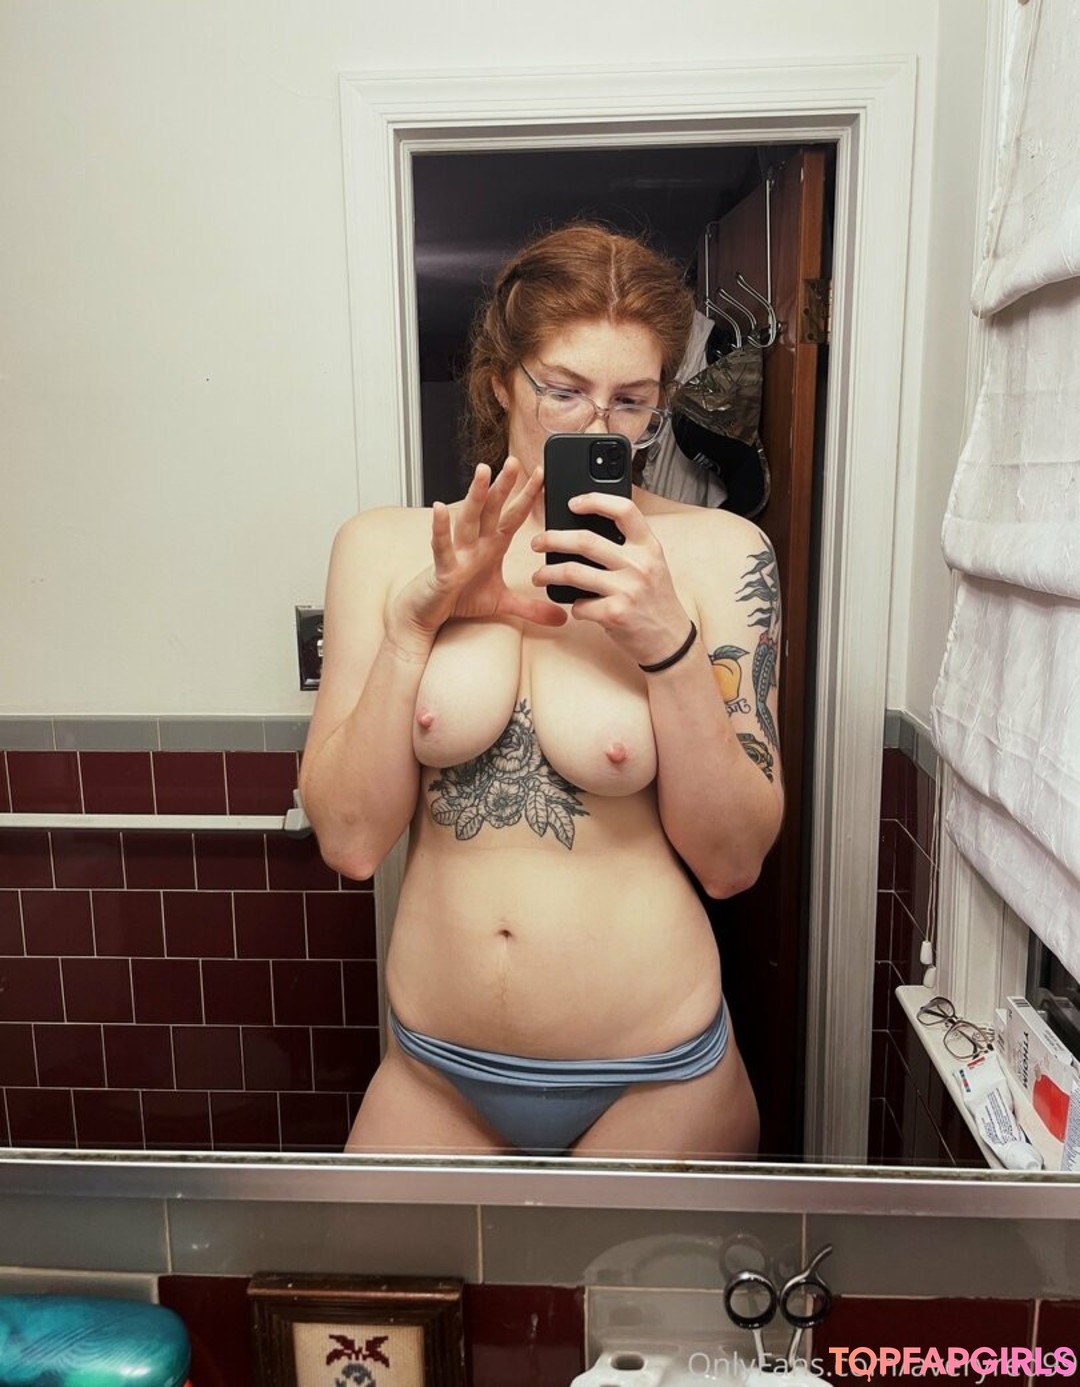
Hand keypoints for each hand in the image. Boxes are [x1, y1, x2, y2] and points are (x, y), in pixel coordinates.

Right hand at [391, 458, 567, 643]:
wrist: (426, 614)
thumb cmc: (458, 600)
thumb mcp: (501, 603)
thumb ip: (531, 608)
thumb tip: (562, 618)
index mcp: (490, 546)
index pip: (512, 517)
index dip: (526, 496)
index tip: (542, 474)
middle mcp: (474, 544)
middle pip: (491, 509)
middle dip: (503, 485)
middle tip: (515, 461)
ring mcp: (457, 554)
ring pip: (468, 520)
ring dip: (476, 496)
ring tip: (483, 472)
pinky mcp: (441, 570)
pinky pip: (441, 547)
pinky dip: (441, 529)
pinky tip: (440, 508)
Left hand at [529, 492, 691, 665]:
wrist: (671, 640)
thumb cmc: (655, 601)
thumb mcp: (652, 566)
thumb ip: (627, 548)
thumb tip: (583, 532)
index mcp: (649, 547)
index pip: (624, 510)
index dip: (595, 500)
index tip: (573, 503)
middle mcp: (639, 564)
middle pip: (585, 540)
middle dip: (552, 539)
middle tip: (537, 543)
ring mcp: (628, 589)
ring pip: (573, 572)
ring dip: (548, 573)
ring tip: (538, 577)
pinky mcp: (616, 614)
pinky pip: (579, 605)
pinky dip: (573, 607)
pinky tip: (577, 608)